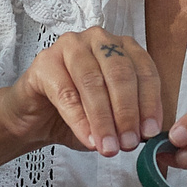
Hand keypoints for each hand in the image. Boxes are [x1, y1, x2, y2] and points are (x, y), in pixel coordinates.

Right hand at [0, 26, 161, 154]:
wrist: (36, 117)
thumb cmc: (78, 112)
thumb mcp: (113, 118)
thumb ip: (131, 121)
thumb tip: (147, 134)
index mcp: (121, 47)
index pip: (144, 71)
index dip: (149, 103)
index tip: (150, 132)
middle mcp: (98, 40)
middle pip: (119, 74)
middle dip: (127, 113)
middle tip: (128, 143)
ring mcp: (69, 46)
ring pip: (93, 82)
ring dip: (103, 119)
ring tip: (109, 147)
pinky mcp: (45, 62)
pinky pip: (66, 93)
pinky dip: (80, 121)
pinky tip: (88, 140)